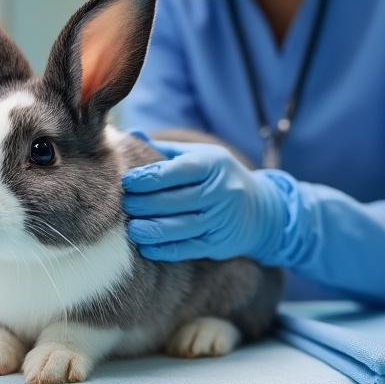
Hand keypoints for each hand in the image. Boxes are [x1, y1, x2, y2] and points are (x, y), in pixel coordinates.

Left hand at [122, 140, 287, 262]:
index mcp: (214, 164)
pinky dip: (163, 249)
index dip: (147, 178)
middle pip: (175, 200)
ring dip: (150, 229)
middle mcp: (221, 191)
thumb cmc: (218, 177)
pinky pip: (187, 248)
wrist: (262, 210)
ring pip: (180, 227)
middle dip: (144, 204)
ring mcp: (221, 219)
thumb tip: (132, 134)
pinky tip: (146, 246)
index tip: (126, 182)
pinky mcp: (219, 243)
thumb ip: (164, 149)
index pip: (176, 170)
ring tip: (130, 228)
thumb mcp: (199, 156)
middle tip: (122, 205)